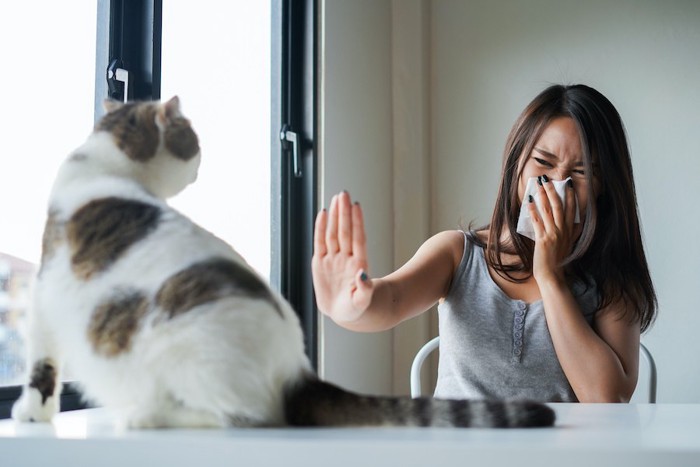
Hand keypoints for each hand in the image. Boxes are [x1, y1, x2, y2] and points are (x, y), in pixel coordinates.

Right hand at [312, 191, 374, 322]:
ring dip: (336, 215)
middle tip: (344, 193)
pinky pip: (320, 242)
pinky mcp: (320, 262)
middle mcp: (345, 258)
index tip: (356, 206)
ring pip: (333, 233)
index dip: (357, 222)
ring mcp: (333, 258)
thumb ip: (364, 290)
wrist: (343, 312)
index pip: (357, 239)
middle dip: (344, 212)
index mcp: (357, 265)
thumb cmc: (356, 308)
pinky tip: (323, 213)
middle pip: (345, 231)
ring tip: (337, 198)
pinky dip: (320, 228)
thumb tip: (363, 275)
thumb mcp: (362, 302)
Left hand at [527, 176, 577, 285]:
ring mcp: (553, 235)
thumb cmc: (558, 262)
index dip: (570, 195)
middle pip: (558, 206)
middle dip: (553, 190)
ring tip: (538, 185)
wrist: (553, 276)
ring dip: (543, 196)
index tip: (568, 183)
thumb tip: (572, 222)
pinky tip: (529, 202)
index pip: (571, 209)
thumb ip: (569, 233)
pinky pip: (537, 222)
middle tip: (547, 179)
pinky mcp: (543, 240)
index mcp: (569, 231)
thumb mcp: (568, 245)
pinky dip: (533, 211)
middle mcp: (563, 231)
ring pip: (548, 210)